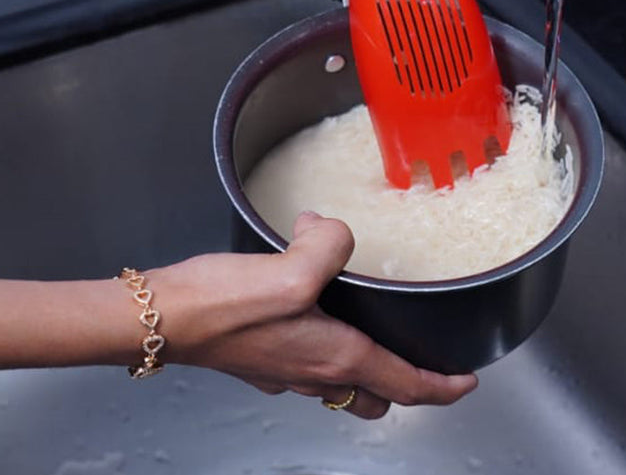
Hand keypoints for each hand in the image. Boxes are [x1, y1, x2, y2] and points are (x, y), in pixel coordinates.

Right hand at [152, 212, 476, 418]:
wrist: (159, 319)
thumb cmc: (219, 309)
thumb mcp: (289, 270)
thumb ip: (329, 244)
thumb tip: (331, 230)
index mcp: (335, 356)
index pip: (407, 386)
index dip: (444, 387)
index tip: (466, 382)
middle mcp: (314, 372)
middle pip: (377, 394)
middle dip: (408, 386)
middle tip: (426, 367)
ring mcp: (285, 370)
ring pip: (343, 384)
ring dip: (368, 370)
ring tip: (377, 337)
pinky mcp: (262, 356)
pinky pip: (309, 362)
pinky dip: (327, 347)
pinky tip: (315, 309)